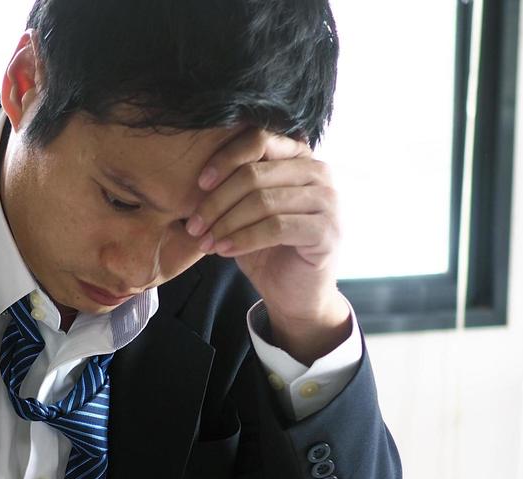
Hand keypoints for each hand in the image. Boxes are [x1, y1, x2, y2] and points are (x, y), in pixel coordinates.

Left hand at [185, 130, 349, 362]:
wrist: (295, 294)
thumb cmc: (268, 249)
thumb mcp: (246, 213)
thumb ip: (234, 188)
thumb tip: (197, 177)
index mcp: (299, 157)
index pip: (259, 140)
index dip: (225, 160)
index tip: (199, 185)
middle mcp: (319, 172)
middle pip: (255, 173)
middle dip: (217, 201)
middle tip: (194, 225)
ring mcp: (328, 201)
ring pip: (263, 201)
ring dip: (226, 223)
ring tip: (206, 241)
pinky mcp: (327, 231)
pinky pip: (276, 227)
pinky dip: (244, 239)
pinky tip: (224, 250)